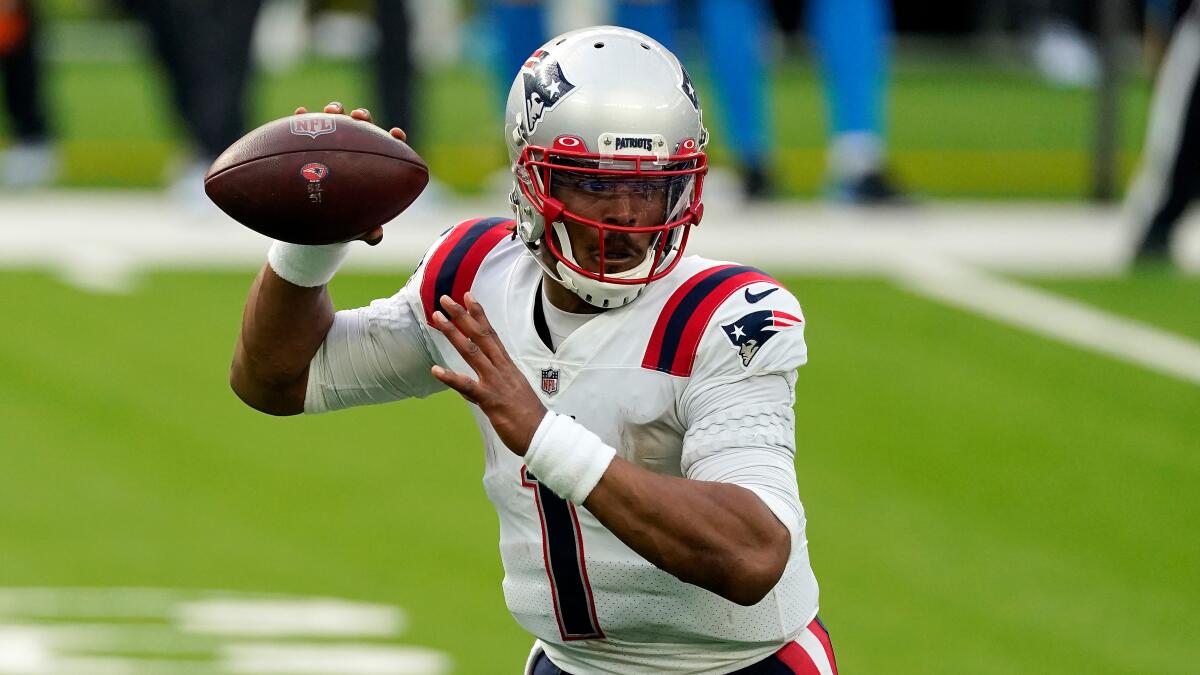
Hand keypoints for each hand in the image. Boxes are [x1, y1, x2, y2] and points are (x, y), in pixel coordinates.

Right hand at [294, 101, 406, 245]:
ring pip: (336, 121)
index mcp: (373, 166)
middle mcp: (355, 150)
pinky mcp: (310, 145)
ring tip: (331, 111)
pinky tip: (299, 112)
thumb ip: (368, 233)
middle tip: (358, 117)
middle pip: (363, 126)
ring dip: (335, 111)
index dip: (395, 138)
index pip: (390, 147)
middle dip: (363, 117)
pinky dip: (303, 118)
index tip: (396, 133)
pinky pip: (305, 129)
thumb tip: (375, 235)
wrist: (320, 222)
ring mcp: (332, 144)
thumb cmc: (347, 223)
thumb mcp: (357, 229)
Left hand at [430, 293, 547, 455]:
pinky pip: (468, 387)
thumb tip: (476, 384)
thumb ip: (494, 384)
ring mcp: (495, 383)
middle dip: (462, 316)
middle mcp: (501, 369)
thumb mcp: (513, 392)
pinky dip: (450, 378)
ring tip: (437, 319)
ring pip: (471, 352)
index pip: (491, 334)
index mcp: (507, 366)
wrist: (543, 434)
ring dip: (453, 334)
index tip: (468, 297)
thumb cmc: (528, 416)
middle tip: (445, 299)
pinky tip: (435, 370)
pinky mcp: (490, 400)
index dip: (479, 315)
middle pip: (480, 336)